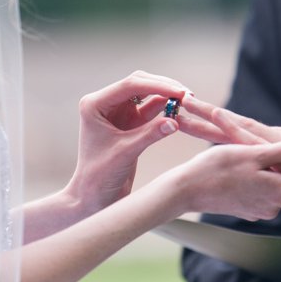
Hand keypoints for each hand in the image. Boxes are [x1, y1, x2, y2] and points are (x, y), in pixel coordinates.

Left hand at [64, 71, 219, 213]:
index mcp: (95, 105)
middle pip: (139, 84)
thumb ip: (149, 135)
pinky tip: (179, 111)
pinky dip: (165, 108)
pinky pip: (150, 109)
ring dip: (166, 95)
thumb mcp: (125, 153)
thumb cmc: (99, 177)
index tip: (179, 92)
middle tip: (187, 94)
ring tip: (187, 101)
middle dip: (163, 87)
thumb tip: (174, 121)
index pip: (129, 86)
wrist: (93, 197)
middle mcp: (105, 103)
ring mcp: (118, 112)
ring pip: (147, 94)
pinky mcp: (129, 122)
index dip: (156, 86)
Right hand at [159, 140, 280, 221]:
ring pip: (275, 192)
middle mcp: (273, 207)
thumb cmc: (218, 169)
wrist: (186, 189)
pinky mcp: (246, 209)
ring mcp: (258, 210)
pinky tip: (241, 169)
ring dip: (269, 176)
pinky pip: (260, 194)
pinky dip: (256, 181)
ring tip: (251, 158)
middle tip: (268, 154)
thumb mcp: (254, 152)